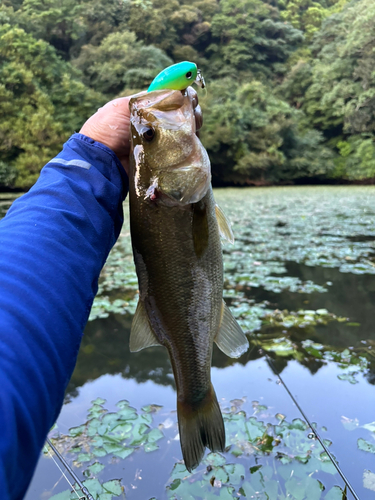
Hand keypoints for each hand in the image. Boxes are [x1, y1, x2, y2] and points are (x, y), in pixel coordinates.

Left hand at [80, 88, 202, 175]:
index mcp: (146, 110)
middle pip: (183, 114)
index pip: (172, 99)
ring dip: (194, 124)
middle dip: (192, 109)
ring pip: (186, 131)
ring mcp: (162, 143)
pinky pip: (183, 150)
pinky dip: (191, 143)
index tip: (191, 94)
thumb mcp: (126, 106)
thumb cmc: (109, 129)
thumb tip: (174, 89)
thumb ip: (149, 98)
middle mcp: (156, 125)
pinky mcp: (165, 160)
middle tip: (194, 110)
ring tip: (194, 124)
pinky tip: (193, 138)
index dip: (184, 95)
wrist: (103, 160)